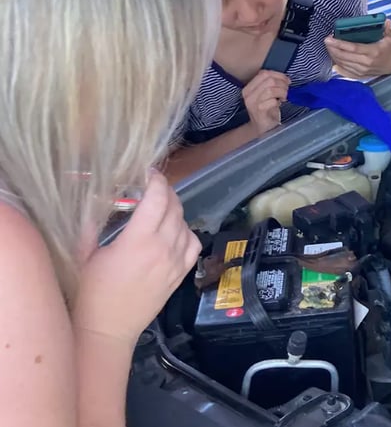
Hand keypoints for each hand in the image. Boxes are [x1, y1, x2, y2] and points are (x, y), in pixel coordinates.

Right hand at [72, 171, 201, 344]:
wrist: (107, 330)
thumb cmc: (91, 294)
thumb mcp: (84, 255)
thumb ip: (91, 225)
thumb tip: (93, 201)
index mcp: (139, 240)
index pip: (158, 199)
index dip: (156, 181)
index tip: (148, 172)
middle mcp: (164, 248)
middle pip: (174, 208)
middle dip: (165, 192)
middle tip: (151, 187)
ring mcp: (176, 262)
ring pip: (185, 224)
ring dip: (174, 211)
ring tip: (159, 209)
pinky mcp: (181, 274)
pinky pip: (193, 244)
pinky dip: (186, 232)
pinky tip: (173, 232)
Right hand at [242, 70, 288, 135]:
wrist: (262, 127)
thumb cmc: (266, 109)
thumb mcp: (266, 94)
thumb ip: (270, 84)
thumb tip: (285, 78)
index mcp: (249, 87)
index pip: (264, 73)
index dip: (278, 75)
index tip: (286, 80)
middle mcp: (248, 94)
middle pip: (269, 80)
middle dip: (282, 83)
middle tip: (287, 89)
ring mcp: (253, 103)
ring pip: (271, 89)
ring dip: (282, 92)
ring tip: (284, 97)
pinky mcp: (259, 111)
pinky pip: (272, 101)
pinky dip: (279, 101)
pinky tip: (279, 103)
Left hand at [325, 19, 390, 77]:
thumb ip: (388, 28)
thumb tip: (385, 21)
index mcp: (373, 52)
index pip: (353, 48)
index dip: (340, 43)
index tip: (329, 38)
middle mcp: (366, 63)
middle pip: (344, 56)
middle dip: (333, 48)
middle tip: (327, 41)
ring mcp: (362, 71)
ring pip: (343, 63)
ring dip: (334, 55)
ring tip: (329, 47)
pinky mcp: (360, 75)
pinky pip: (345, 71)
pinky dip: (337, 64)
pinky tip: (333, 58)